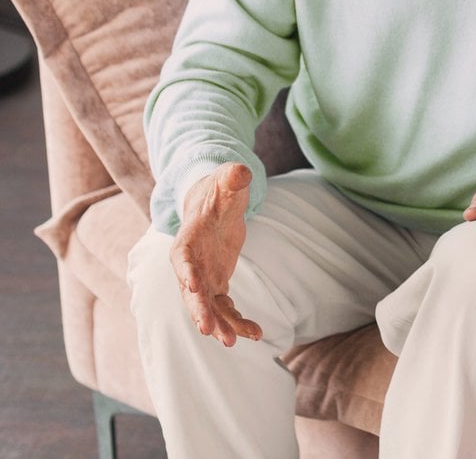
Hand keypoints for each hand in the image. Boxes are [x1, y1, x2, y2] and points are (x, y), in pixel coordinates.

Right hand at [170, 162, 261, 346]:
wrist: (216, 205)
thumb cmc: (220, 191)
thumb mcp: (227, 181)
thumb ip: (232, 177)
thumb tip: (241, 171)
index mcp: (187, 240)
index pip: (182, 259)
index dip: (187, 273)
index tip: (194, 289)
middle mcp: (190, 264)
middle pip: (190, 292)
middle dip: (199, 311)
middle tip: (210, 331)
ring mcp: (203, 277)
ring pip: (208, 306)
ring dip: (220, 324)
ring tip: (233, 342)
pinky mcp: (216, 283)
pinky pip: (225, 307)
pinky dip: (237, 320)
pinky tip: (255, 333)